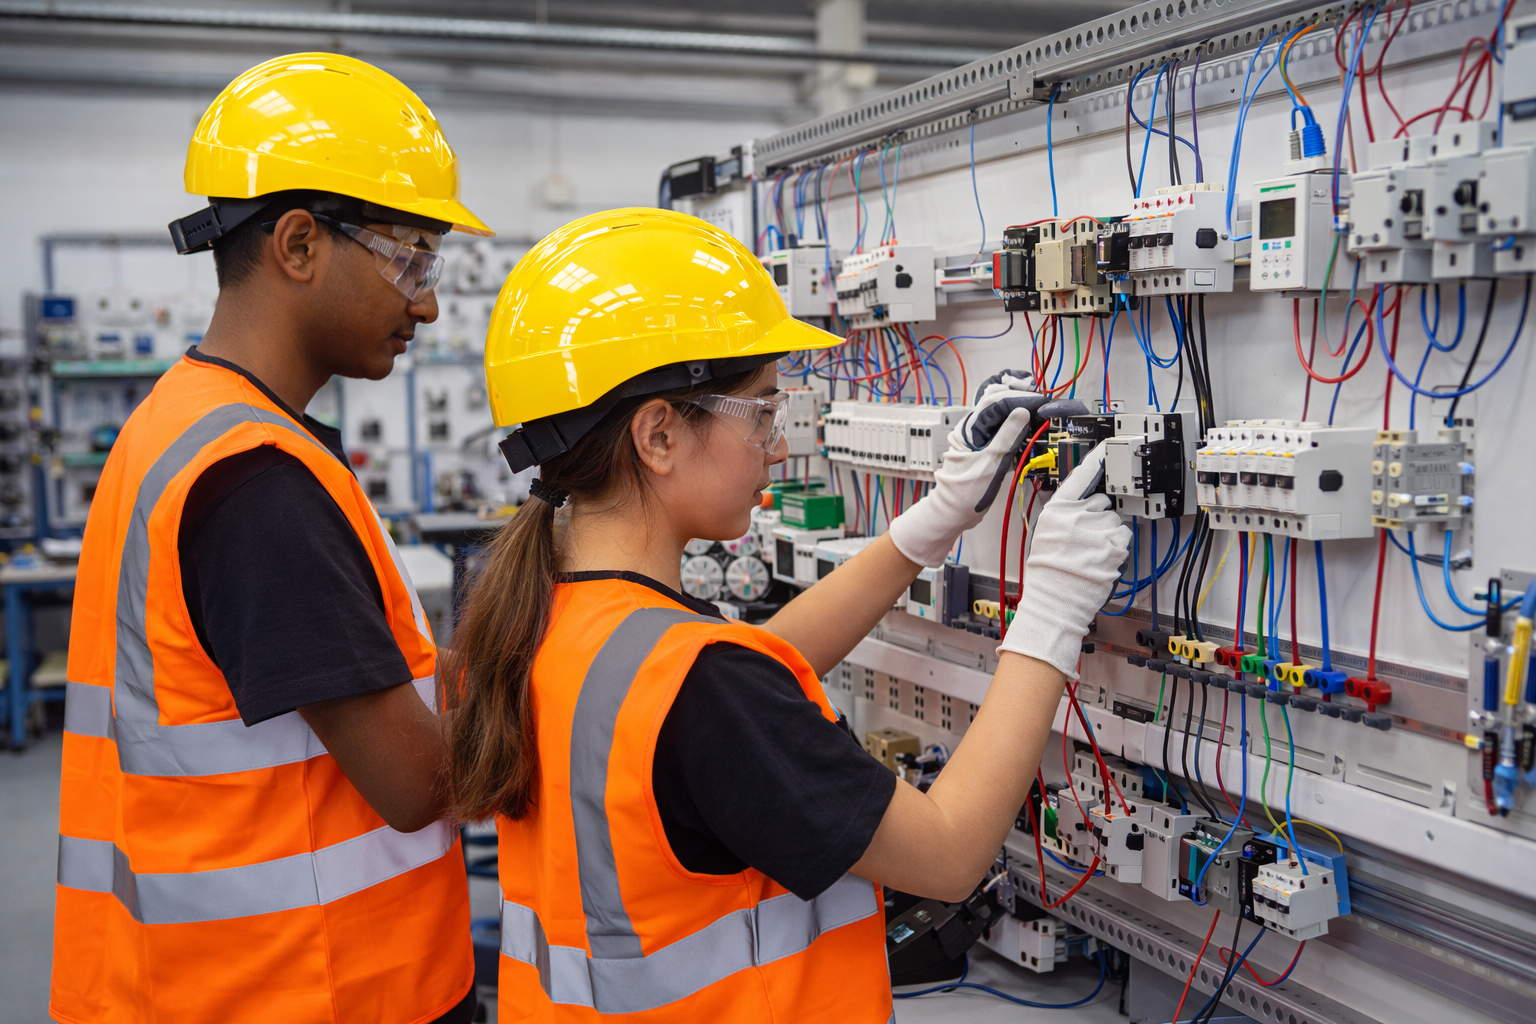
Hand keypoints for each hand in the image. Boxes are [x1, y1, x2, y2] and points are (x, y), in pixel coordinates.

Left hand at [887, 370, 1044, 567]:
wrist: (954, 512)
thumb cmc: (967, 493)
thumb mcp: (991, 464)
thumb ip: (1007, 436)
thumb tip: (1022, 411)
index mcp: (970, 428)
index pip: (995, 401)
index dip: (1019, 397)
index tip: (1040, 401)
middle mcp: (973, 427)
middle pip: (995, 398)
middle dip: (1017, 393)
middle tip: (1040, 398)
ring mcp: (979, 435)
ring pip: (999, 410)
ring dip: (1018, 404)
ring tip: (1037, 405)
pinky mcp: (986, 445)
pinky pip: (1002, 425)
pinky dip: (1017, 421)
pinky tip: (1029, 421)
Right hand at [997, 441, 1131, 679]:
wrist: (1055, 600)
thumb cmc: (1048, 571)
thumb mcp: (1047, 532)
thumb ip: (1068, 513)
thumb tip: (1090, 503)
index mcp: (1058, 509)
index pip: (1081, 476)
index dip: (1098, 459)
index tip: (1110, 445)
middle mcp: (1078, 515)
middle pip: (1102, 502)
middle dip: (1099, 517)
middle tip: (1084, 540)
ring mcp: (1099, 529)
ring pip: (1116, 520)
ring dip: (1109, 534)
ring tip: (1091, 553)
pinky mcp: (1115, 545)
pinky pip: (1124, 537)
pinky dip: (1117, 547)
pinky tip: (1101, 559)